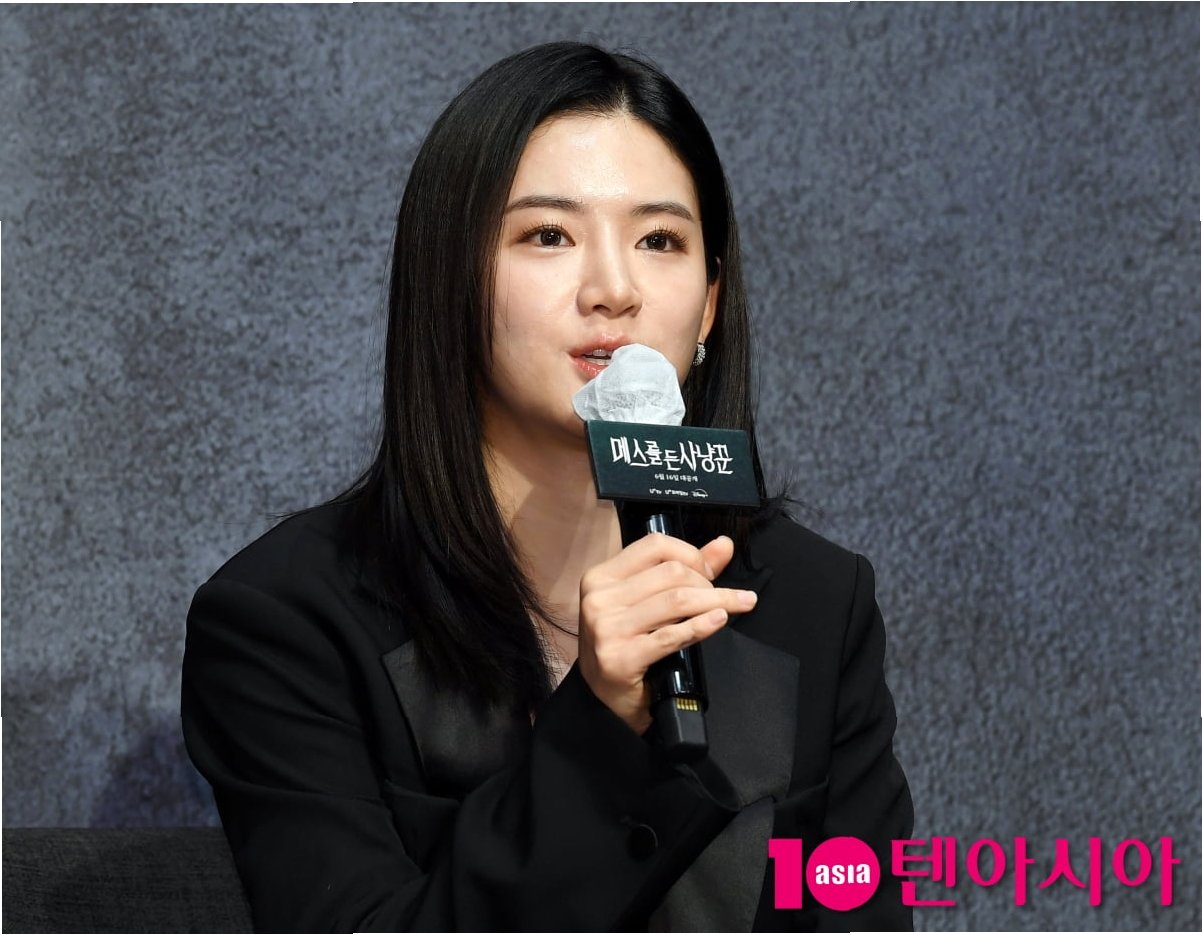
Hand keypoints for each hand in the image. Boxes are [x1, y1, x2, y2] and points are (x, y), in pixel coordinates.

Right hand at [576, 533, 757, 734]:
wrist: (606, 700)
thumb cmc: (628, 645)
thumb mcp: (647, 602)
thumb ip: (685, 570)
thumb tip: (725, 544)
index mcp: (601, 577)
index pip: (655, 545)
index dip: (691, 554)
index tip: (710, 572)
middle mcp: (599, 598)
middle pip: (671, 573)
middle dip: (707, 583)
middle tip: (722, 598)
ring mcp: (607, 628)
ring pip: (676, 600)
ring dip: (717, 601)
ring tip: (739, 604)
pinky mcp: (620, 658)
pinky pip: (672, 635)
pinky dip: (702, 625)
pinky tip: (719, 620)